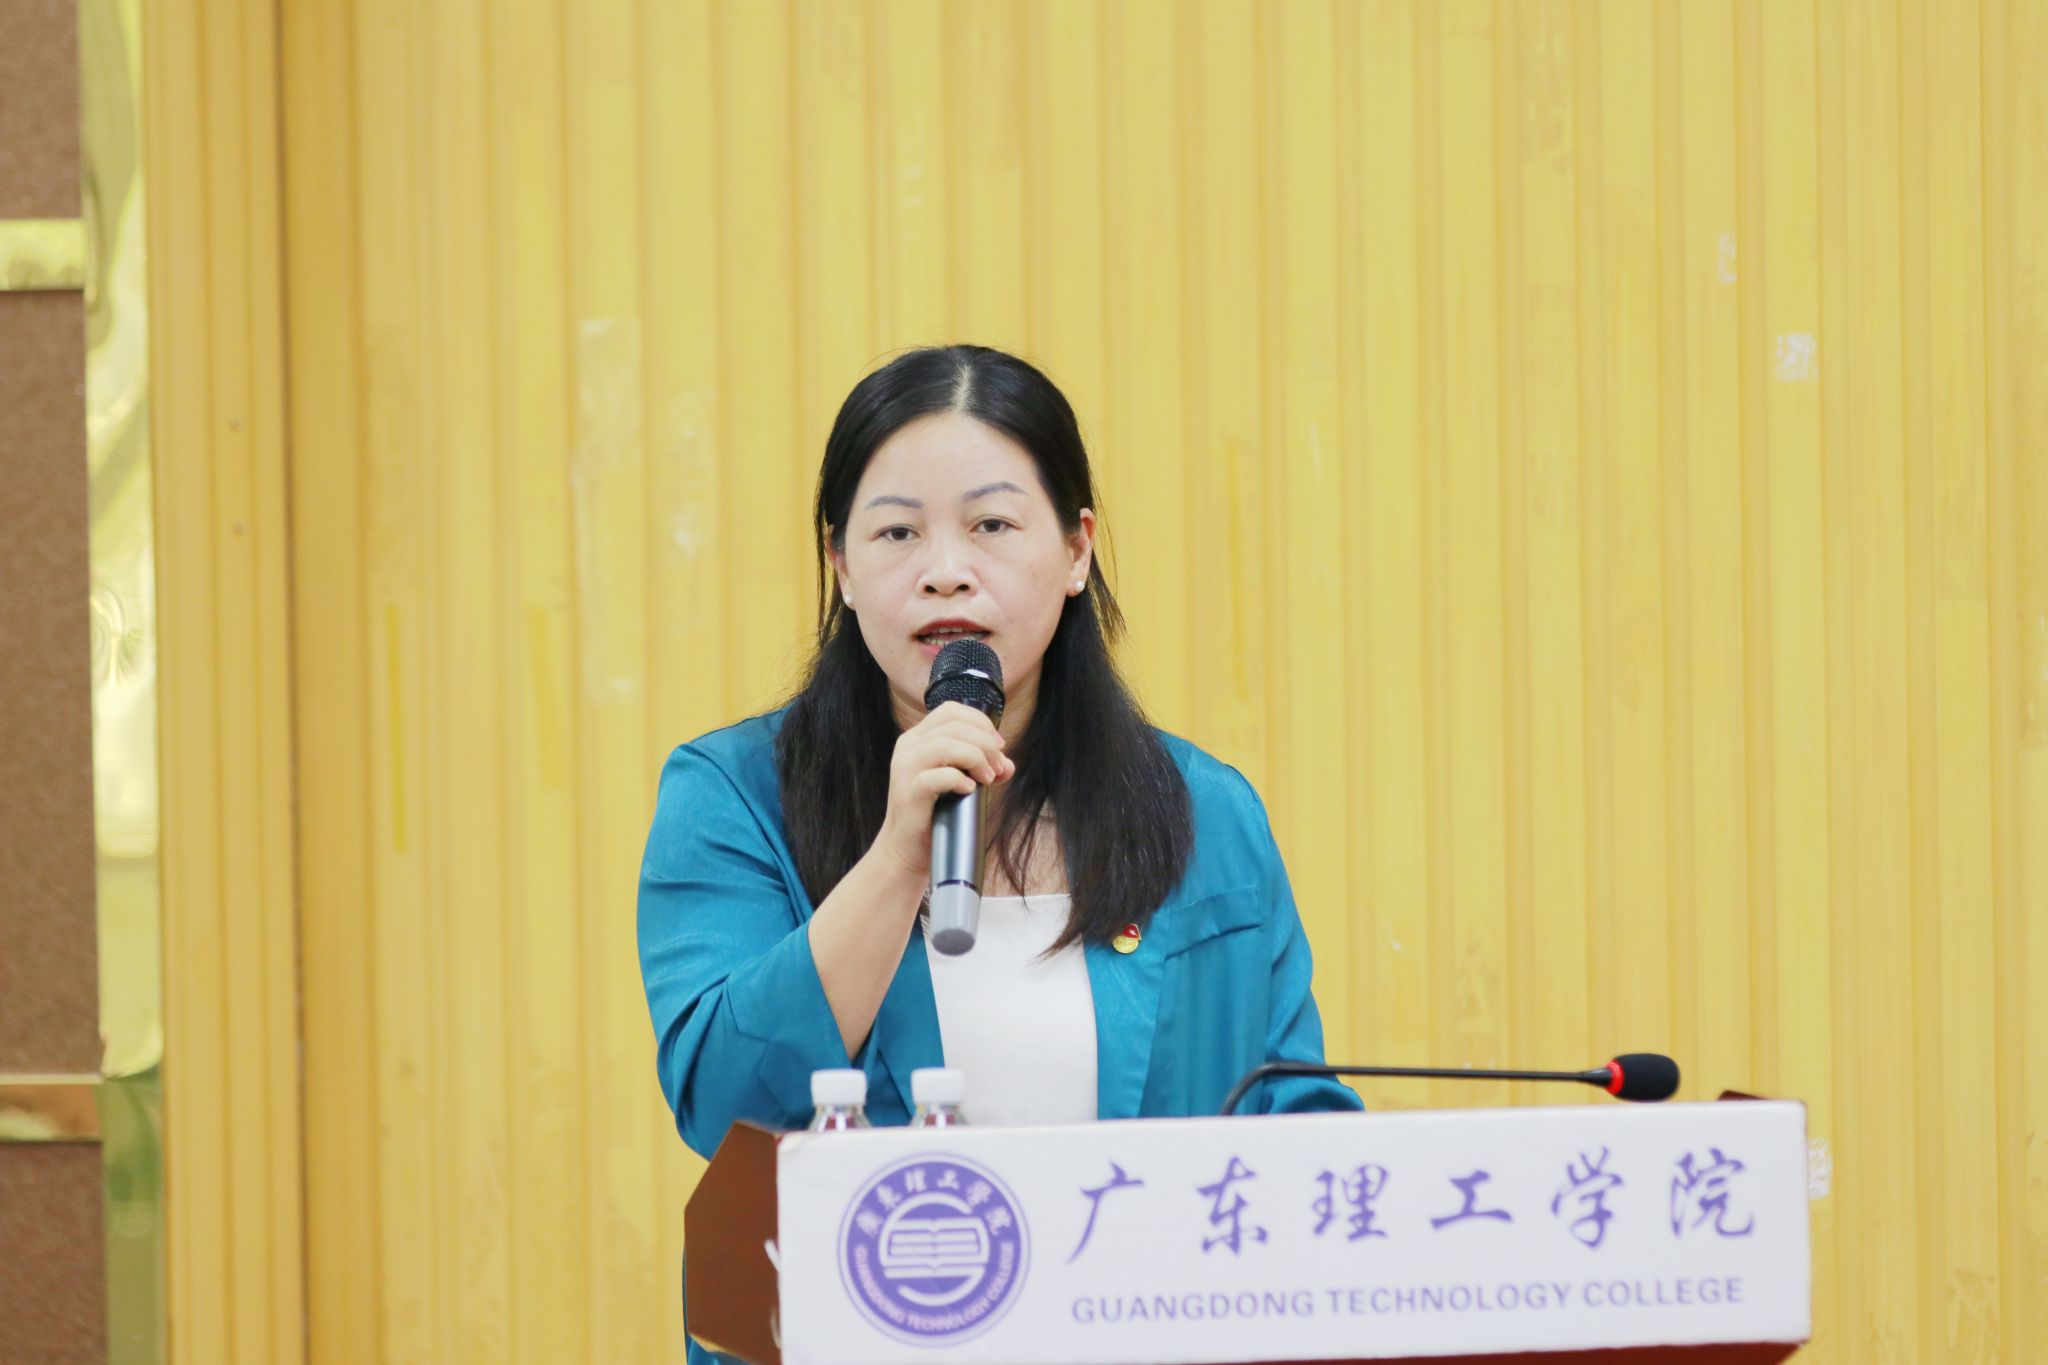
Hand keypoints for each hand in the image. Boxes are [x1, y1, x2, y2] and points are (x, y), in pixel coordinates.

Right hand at [873, 702, 1013, 877]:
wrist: (907, 849)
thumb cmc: (934, 814)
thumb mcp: (959, 783)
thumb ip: (982, 768)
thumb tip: (1008, 765)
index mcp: (917, 739)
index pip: (950, 711)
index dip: (980, 722)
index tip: (998, 745)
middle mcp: (908, 748)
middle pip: (954, 726)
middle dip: (985, 743)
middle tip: (997, 768)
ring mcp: (905, 770)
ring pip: (945, 745)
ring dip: (976, 758)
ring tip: (988, 778)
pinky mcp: (909, 794)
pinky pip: (937, 777)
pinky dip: (959, 780)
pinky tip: (970, 790)